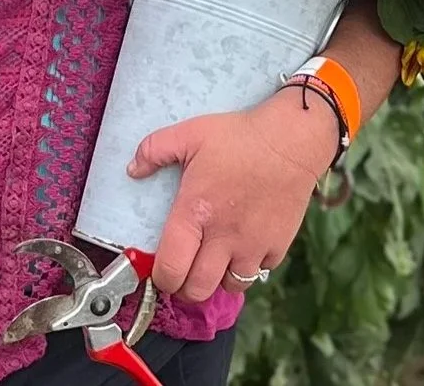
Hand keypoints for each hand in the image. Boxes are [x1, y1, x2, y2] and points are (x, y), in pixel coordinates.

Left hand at [127, 87, 340, 302]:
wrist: (292, 141)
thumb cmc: (239, 136)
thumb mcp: (190, 133)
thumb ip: (154, 150)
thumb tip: (131, 171)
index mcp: (195, 212)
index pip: (171, 267)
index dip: (161, 278)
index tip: (160, 271)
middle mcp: (223, 237)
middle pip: (197, 289)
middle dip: (185, 287)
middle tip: (184, 271)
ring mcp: (253, 246)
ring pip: (229, 287)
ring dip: (217, 279)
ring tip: (213, 261)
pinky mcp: (277, 247)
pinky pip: (259, 273)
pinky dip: (248, 267)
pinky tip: (242, 247)